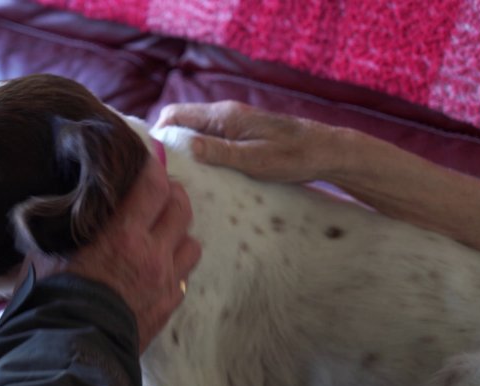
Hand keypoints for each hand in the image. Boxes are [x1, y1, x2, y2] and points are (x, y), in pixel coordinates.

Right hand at [30, 157, 201, 352]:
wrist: (68, 356)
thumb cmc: (50, 304)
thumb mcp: (42, 257)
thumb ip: (53, 230)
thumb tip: (41, 211)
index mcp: (123, 236)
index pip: (153, 187)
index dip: (152, 168)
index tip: (145, 161)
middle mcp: (152, 255)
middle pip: (182, 208)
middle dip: (172, 194)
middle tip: (157, 191)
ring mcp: (165, 283)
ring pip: (192, 243)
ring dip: (179, 232)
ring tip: (161, 232)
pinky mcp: (167, 309)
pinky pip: (184, 277)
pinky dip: (176, 266)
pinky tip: (158, 268)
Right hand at [155, 101, 347, 182]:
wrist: (326, 152)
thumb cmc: (293, 156)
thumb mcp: (254, 160)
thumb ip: (218, 151)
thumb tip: (183, 146)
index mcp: (224, 116)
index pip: (174, 115)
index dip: (158, 134)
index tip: (152, 160)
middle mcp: (225, 115)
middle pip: (181, 123)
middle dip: (168, 144)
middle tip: (162, 173)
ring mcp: (233, 124)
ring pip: (194, 133)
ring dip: (184, 150)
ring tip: (179, 176)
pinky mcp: (240, 135)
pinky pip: (209, 140)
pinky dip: (200, 154)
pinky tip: (202, 174)